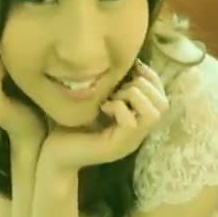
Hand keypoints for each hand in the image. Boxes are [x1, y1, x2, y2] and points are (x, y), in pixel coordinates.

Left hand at [40, 59, 169, 172]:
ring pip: (153, 114)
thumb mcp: (96, 100)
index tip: (132, 67)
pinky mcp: (116, 146)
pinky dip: (118, 108)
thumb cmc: (71, 125)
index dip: (151, 78)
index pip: (162, 97)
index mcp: (136, 121)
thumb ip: (113, 87)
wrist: (54, 154)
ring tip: (113, 97)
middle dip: (143, 85)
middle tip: (118, 87)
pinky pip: (131, 123)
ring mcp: (129, 142)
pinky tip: (102, 108)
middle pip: (163, 105)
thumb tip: (125, 61)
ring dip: (133, 96)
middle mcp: (138, 134)